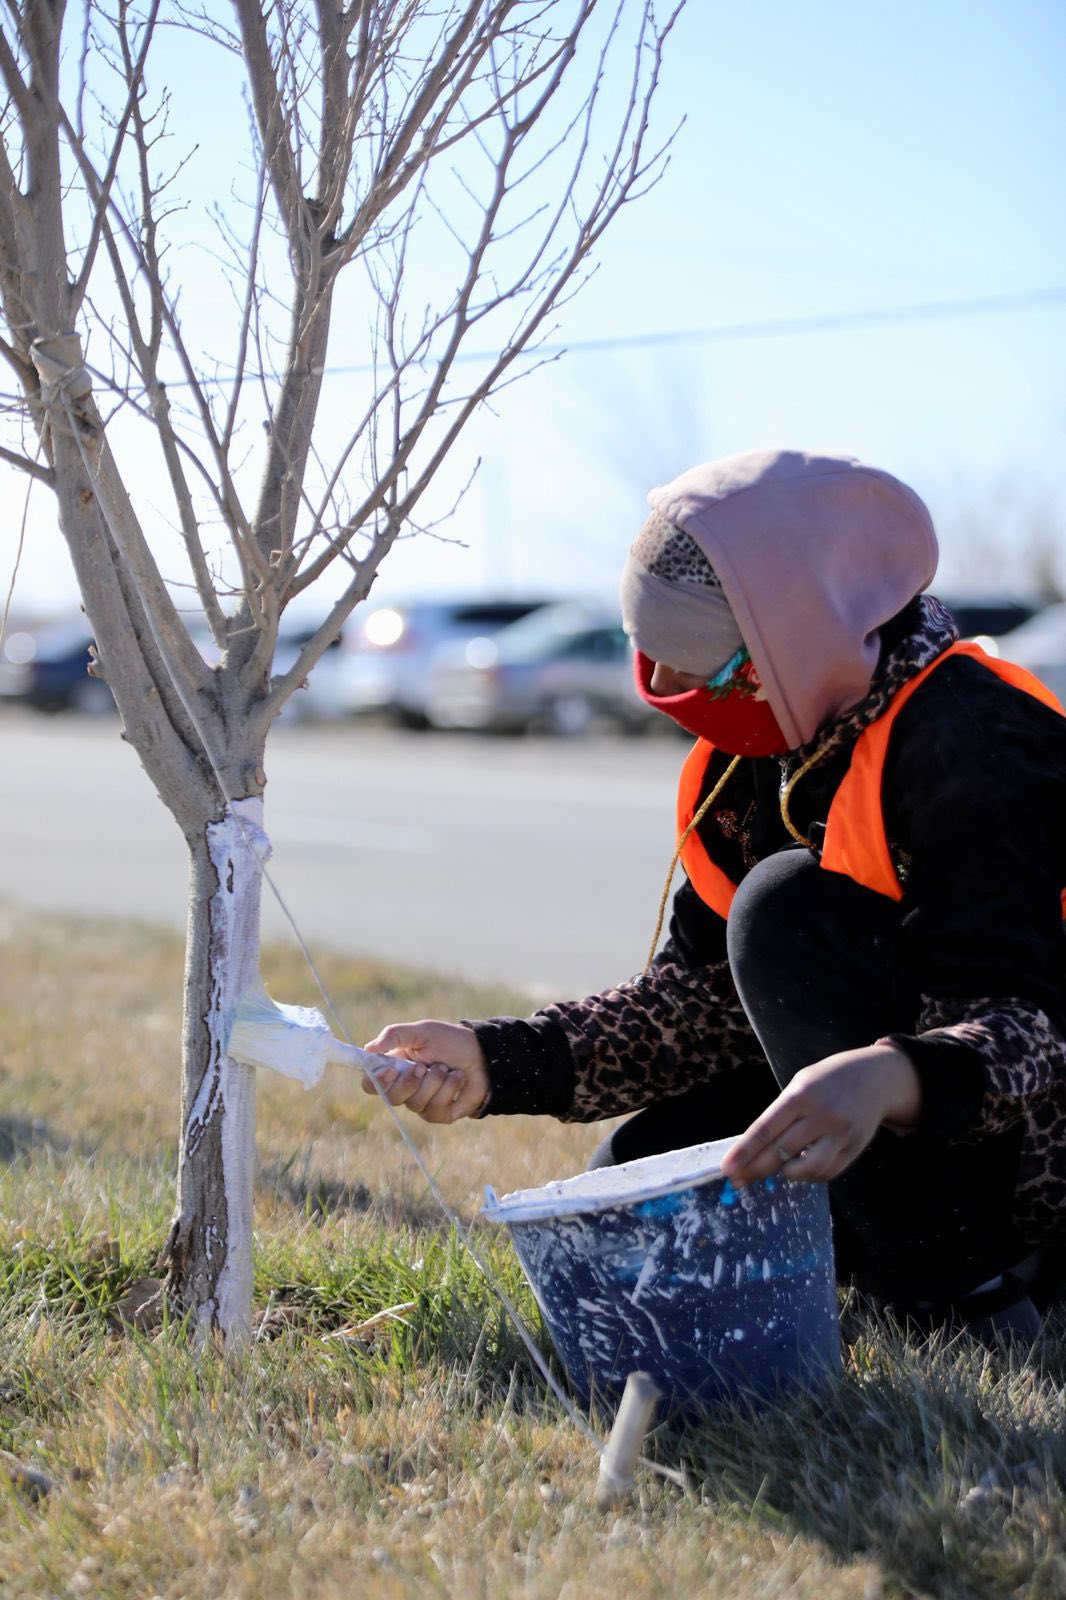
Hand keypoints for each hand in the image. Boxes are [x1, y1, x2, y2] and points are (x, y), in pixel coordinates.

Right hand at [360, 1019, 489, 1123]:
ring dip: (434, 1082)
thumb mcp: (422, 1031)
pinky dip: (448, 1090)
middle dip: (408, 1082)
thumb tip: (369, 1048)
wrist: (482, 1054)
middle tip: (422, 1067)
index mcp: (394, 1068)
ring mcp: (421, 1103)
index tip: (388, 1071)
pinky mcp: (439, 1114)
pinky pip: (435, 1110)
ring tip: (446, 1068)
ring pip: (415, 1104)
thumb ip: (395, 1035)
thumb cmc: (450, 1041)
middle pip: (390, 1098)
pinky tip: (458, 1078)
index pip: (371, 1084)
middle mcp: (405, 1088)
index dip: (375, 1082)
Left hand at [719, 1043, 920, 1185]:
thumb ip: (781, 1114)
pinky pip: (827, 1172)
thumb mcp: (801, 1083)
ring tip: (777, 1169)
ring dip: (786, 1174)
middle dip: (755, 1169)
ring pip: (807, 1168)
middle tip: (737, 1180)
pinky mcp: (855, 1148)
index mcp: (801, 1094)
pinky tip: (799, 1168)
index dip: (744, 1151)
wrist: (876, 1077)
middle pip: (782, 1151)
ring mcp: (841, 1133)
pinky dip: (809, 1175)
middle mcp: (822, 1115)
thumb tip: (754, 1149)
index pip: (766, 1129)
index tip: (727, 1168)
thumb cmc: (828, 1080)